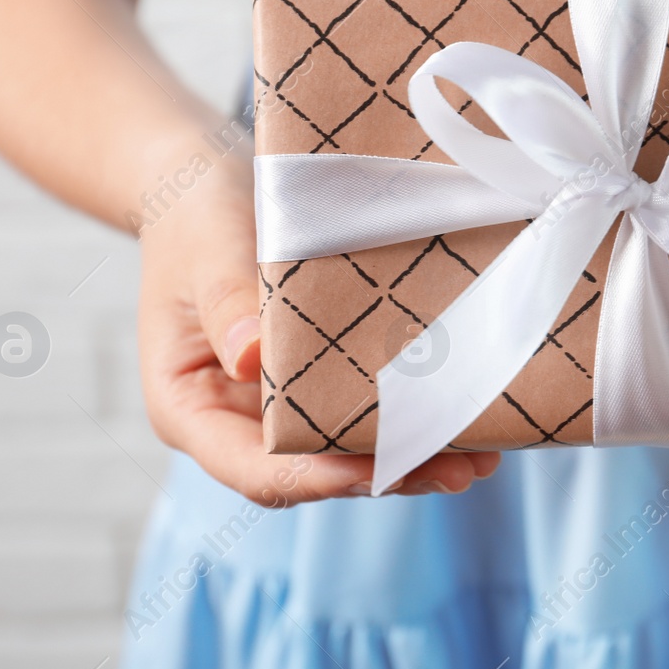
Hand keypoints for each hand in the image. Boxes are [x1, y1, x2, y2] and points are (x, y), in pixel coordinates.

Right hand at [134, 143, 499, 504]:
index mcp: (188, 408)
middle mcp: (233, 424)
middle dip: (383, 476)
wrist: (205, 190)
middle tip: (458, 471)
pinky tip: (462, 417)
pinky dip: (406, 419)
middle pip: (309, 473)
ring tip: (480, 457)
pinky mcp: (311, 384)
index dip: (317, 479)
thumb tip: (248, 359)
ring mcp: (274, 409)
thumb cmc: (197, 220)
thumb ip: (225, 303)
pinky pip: (357, 412)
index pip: (253, 469)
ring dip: (408, 457)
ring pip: (342, 453)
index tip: (376, 469)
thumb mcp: (207, 251)